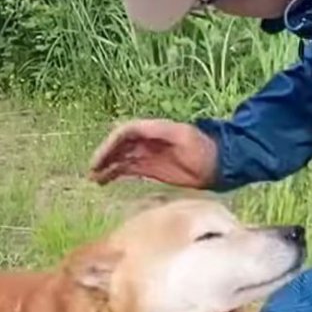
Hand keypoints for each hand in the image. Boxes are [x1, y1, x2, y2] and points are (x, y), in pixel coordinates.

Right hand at [89, 119, 218, 188]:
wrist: (220, 164)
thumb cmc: (204, 149)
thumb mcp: (183, 138)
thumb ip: (160, 134)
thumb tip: (136, 132)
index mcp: (153, 129)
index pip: (124, 133)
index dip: (109, 145)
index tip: (99, 161)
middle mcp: (147, 140)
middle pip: (118, 145)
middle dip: (104, 156)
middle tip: (91, 172)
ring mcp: (148, 154)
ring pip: (120, 157)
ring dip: (106, 166)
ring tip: (94, 179)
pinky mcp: (151, 167)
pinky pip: (127, 168)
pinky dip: (114, 173)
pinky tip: (104, 181)